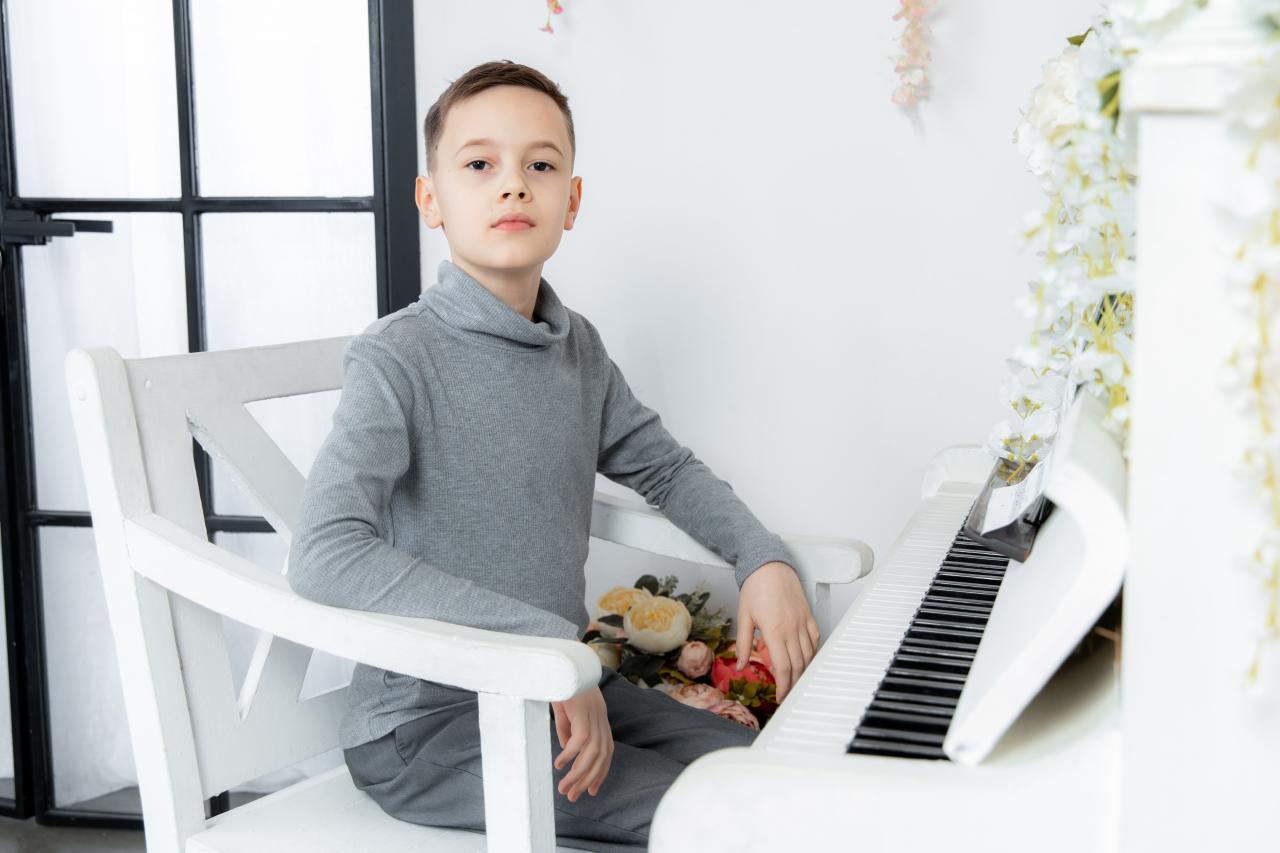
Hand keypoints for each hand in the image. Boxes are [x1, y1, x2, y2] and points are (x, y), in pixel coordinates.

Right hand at [550, 686, 613, 802]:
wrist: (565, 663)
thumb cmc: (565, 686)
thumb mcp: (567, 713)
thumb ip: (569, 731)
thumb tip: (567, 752)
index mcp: (600, 720)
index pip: (607, 753)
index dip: (600, 773)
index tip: (591, 790)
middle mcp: (601, 720)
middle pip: (601, 758)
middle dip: (587, 780)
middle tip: (573, 796)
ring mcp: (594, 716)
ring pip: (591, 754)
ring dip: (577, 774)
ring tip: (564, 788)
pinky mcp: (583, 713)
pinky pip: (579, 741)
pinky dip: (570, 755)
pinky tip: (559, 764)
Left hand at [736, 561, 819, 702]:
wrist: (770, 565)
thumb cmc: (755, 587)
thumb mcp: (743, 616)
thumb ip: (744, 643)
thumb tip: (741, 665)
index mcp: (774, 630)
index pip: (783, 667)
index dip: (784, 686)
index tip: (781, 696)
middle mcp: (792, 628)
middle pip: (798, 665)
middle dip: (794, 684)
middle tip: (788, 694)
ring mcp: (802, 622)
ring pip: (809, 654)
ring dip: (804, 671)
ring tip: (797, 682)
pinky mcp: (808, 615)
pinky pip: (815, 638)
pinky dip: (813, 652)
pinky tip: (807, 659)